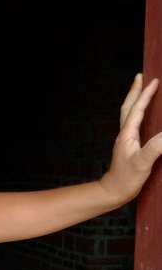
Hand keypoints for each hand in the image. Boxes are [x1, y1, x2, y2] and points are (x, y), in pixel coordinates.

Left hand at [100, 74, 161, 206]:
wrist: (113, 192)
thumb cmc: (126, 179)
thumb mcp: (143, 163)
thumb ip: (156, 147)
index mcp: (127, 134)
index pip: (137, 109)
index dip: (145, 95)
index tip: (154, 80)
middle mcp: (124, 134)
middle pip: (128, 107)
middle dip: (135, 91)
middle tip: (141, 76)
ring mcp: (126, 140)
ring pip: (129, 114)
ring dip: (136, 100)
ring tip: (143, 90)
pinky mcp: (129, 147)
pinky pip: (134, 124)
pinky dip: (139, 114)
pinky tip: (144, 116)